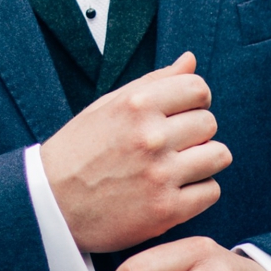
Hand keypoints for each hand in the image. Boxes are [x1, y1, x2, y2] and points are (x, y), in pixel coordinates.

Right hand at [39, 52, 230, 253]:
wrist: (51, 204)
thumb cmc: (80, 150)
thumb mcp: (109, 105)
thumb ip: (154, 81)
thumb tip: (190, 60)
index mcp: (137, 104)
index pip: (198, 88)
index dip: (194, 100)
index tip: (182, 113)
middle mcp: (151, 136)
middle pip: (210, 122)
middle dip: (196, 131)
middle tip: (174, 143)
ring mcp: (160, 174)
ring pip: (218, 155)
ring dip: (203, 160)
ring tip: (180, 165)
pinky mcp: (166, 210)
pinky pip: (211, 191)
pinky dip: (199, 190)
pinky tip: (177, 188)